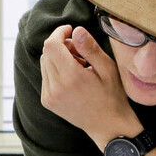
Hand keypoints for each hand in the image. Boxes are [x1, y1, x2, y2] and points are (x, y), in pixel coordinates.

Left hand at [40, 25, 138, 148]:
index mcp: (70, 77)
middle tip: (80, 52)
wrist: (106, 125)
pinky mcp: (46, 101)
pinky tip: (72, 78)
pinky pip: (45, 76)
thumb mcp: (107, 69)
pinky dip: (55, 70)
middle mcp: (54, 87)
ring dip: (57, 58)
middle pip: (46, 53)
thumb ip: (90, 48)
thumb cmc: (111, 96)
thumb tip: (76, 30)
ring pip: (44, 63)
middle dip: (61, 46)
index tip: (70, 30)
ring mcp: (48, 95)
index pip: (51, 45)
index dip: (58, 33)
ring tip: (78, 65)